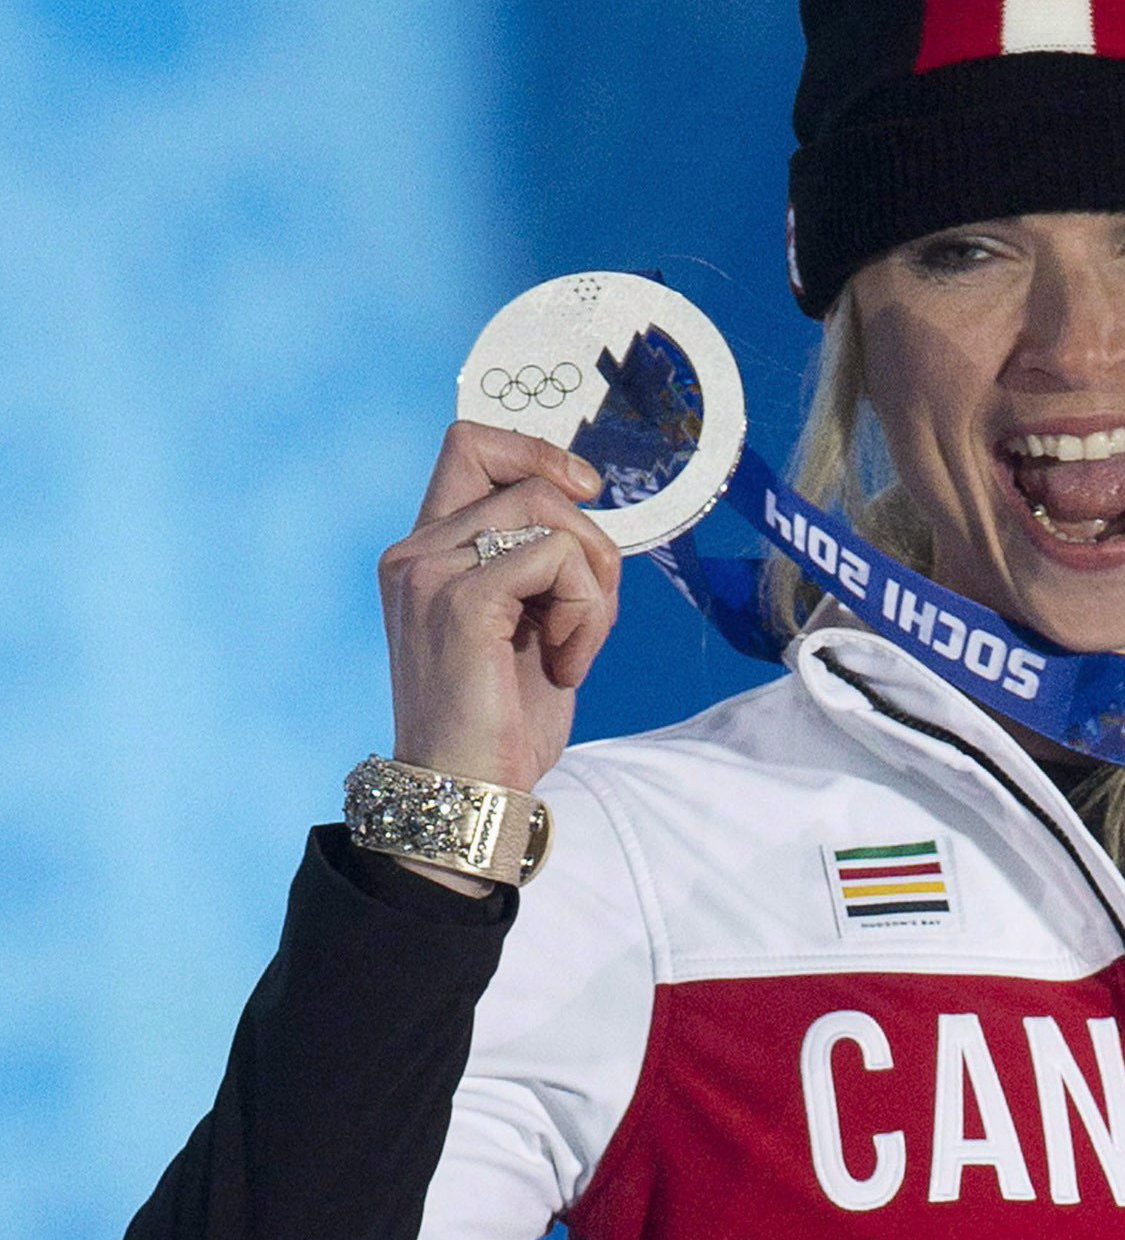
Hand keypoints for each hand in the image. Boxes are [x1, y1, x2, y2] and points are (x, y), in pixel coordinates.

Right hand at [378, 421, 622, 806]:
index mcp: (425, 552)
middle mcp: (415, 553)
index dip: (536, 452)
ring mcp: (430, 574)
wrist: (471, 794)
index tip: (586, 493)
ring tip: (572, 646)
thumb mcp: (523, 620)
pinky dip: (586, 611)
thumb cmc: (503, 719)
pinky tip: (566, 663)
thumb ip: (535, 557)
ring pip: (551, 515)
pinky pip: (557, 558)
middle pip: (528, 480)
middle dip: (589, 539)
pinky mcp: (460, 601)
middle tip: (589, 610)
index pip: (470, 445)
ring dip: (593, 582)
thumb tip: (585, 500)